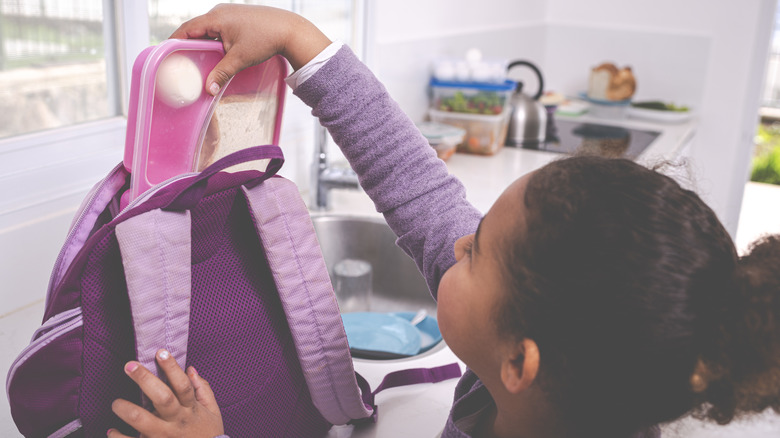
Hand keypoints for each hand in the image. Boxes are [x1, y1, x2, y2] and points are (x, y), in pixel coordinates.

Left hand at [108, 349, 223, 437]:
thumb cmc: (208, 434)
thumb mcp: (212, 411)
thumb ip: (202, 389)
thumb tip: (190, 369)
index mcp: (191, 409)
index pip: (183, 385)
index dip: (172, 368)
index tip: (161, 352)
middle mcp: (177, 422)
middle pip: (162, 398)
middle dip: (145, 380)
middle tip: (130, 365)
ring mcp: (164, 436)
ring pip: (143, 421)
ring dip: (127, 409)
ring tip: (117, 402)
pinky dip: (119, 437)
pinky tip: (112, 431)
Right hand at [170, 4, 330, 95]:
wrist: (290, 30)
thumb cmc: (266, 39)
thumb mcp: (240, 59)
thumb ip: (222, 73)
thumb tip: (208, 89)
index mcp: (216, 18)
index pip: (187, 29)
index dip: (174, 41)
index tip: (166, 54)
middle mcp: (220, 12)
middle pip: (196, 28)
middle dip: (188, 44)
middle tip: (180, 61)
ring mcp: (229, 13)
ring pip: (208, 29)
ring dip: (202, 43)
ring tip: (196, 59)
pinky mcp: (238, 17)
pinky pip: (219, 28)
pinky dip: (214, 40)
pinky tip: (215, 52)